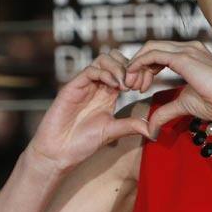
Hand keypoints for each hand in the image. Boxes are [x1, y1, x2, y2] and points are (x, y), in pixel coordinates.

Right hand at [29, 49, 151, 171]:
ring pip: (103, 59)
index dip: (137, 73)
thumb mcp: (112, 131)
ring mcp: (84, 85)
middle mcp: (97, 86)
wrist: (59, 152)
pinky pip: (90, 70)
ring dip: (118, 67)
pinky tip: (115, 87)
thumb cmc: (82, 143)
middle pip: (115, 58)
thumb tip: (153, 130)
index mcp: (108, 94)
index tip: (143, 88)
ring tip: (125, 86)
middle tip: (134, 85)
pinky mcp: (72, 87)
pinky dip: (105, 74)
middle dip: (129, 66)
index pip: (125, 70)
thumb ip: (130, 126)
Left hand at [124, 41, 211, 136]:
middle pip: (152, 48)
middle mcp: (188, 48)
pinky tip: (134, 78)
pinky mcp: (183, 57)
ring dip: (136, 65)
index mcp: (191, 55)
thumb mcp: (184, 105)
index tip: (139, 87)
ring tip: (131, 85)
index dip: (146, 68)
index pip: (160, 53)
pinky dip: (138, 64)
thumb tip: (151, 129)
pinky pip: (152, 55)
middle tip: (130, 86)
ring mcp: (186, 50)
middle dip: (137, 66)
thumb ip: (165, 112)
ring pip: (150, 49)